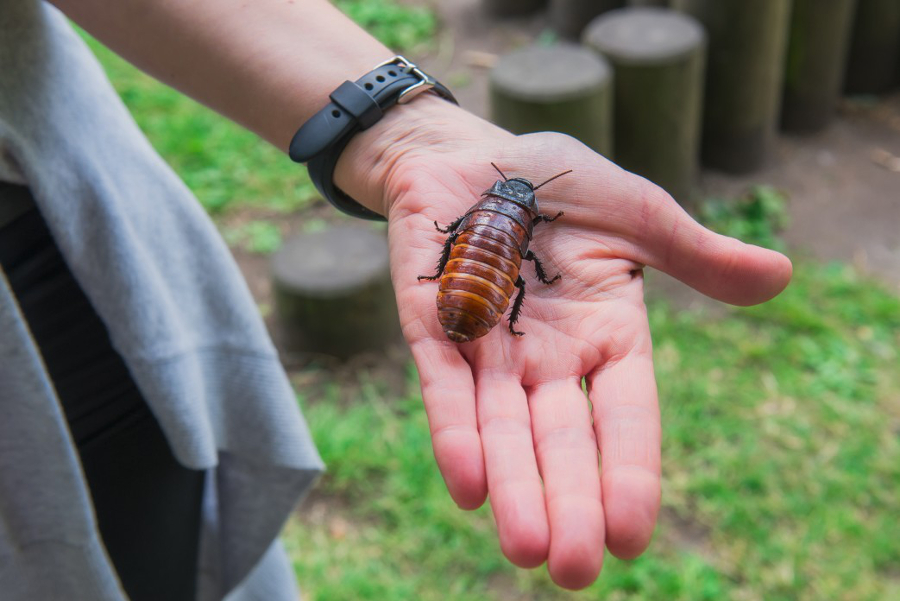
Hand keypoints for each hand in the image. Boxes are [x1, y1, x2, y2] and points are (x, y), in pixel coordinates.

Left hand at [336, 97, 791, 588]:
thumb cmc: (556, 183)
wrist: (468, 154)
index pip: (624, 414)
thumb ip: (693, 254)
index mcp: (605, 333)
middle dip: (567, 502)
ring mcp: (487, 344)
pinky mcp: (430, 325)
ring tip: (524, 548)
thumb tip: (781, 278)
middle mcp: (547, 355)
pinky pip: (444, 384)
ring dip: (512, 485)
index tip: (630, 535)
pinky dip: (453, 430)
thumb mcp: (634, 212)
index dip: (628, 471)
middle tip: (572, 569)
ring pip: (501, 427)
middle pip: (560, 439)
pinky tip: (465, 485)